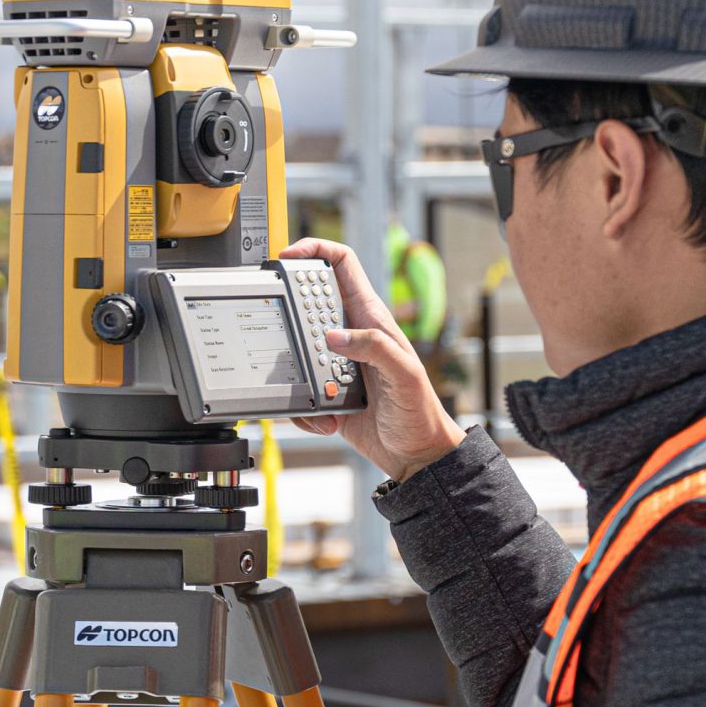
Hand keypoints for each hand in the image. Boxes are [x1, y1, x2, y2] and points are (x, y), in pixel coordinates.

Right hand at [278, 237, 465, 483]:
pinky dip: (302, 408)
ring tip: (318, 393)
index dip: (316, 251)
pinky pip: (298, 391)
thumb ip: (374, 348)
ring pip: (296, 351)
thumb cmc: (420, 413)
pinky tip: (325, 419)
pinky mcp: (326, 393)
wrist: (416, 455)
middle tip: (285, 332)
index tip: (289, 255)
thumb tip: (334, 336)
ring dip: (294, 372)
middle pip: (309, 304)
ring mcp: (335, 364)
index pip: (342, 266)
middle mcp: (351, 337)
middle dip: (292, 315)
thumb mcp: (405, 374)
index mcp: (371, 321)